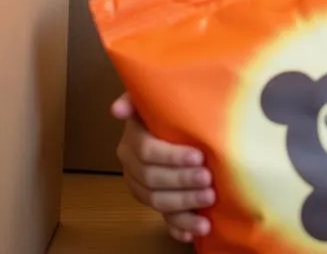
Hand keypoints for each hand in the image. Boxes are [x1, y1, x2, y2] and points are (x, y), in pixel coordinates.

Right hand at [111, 93, 213, 242]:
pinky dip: (180, 227)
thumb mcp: (154, 97)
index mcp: (132, 141)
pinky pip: (165, 220)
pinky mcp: (157, 203)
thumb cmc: (168, 109)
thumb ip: (136, 97)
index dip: (171, 156)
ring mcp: (143, 189)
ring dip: (184, 204)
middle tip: (208, 179)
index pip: (147, 152)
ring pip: (158, 202)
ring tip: (209, 200)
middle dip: (181, 181)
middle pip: (153, 179)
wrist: (175, 125)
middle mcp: (133, 167)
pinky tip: (198, 228)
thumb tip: (116, 110)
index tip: (198, 156)